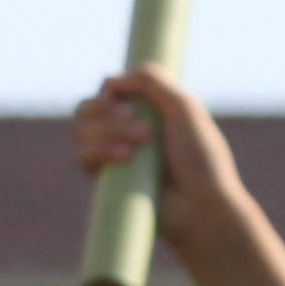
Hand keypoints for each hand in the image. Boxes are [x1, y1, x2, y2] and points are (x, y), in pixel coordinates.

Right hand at [73, 65, 256, 245]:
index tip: (126, 98)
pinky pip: (82, 156)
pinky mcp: (106, 180)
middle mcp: (125, 132)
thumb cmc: (202, 159)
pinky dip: (100, 150)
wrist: (203, 205)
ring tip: (142, 141)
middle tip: (137, 122)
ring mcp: (113, 156)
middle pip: (86, 108)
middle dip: (106, 110)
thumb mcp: (185, 108)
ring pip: (80, 130)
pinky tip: (126, 157)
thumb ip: (152, 81)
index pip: (108, 91)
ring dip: (108, 130)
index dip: (111, 90)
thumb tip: (111, 80)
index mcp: (146, 112)